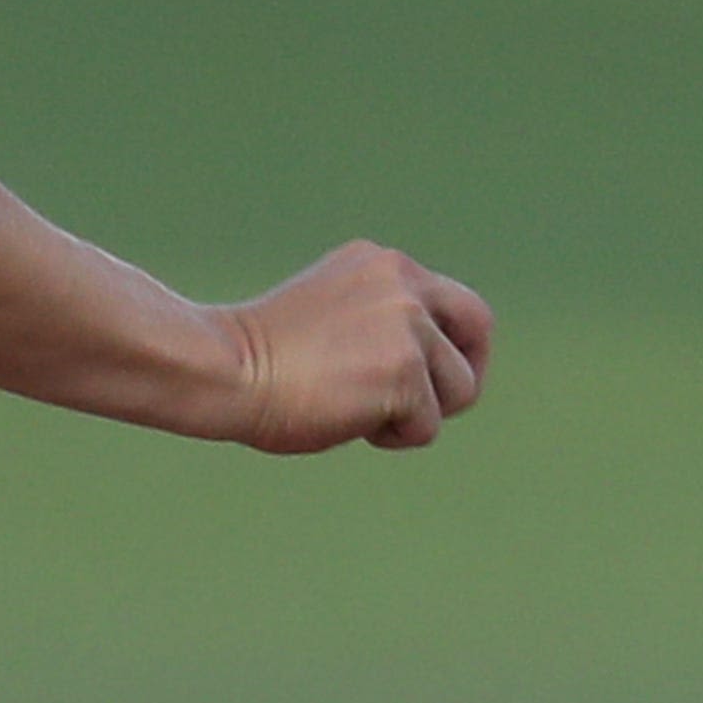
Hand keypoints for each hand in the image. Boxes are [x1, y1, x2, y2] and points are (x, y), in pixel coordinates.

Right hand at [213, 244, 493, 454]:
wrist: (224, 370)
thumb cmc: (259, 359)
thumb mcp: (332, 316)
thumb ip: (380, 322)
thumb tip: (422, 371)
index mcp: (383, 264)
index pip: (453, 301)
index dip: (451, 345)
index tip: (430, 377)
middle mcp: (404, 283)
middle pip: (478, 327)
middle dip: (464, 373)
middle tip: (435, 406)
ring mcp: (407, 324)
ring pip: (457, 388)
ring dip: (418, 414)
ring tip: (359, 413)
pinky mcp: (405, 370)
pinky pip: (427, 424)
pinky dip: (393, 437)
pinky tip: (345, 421)